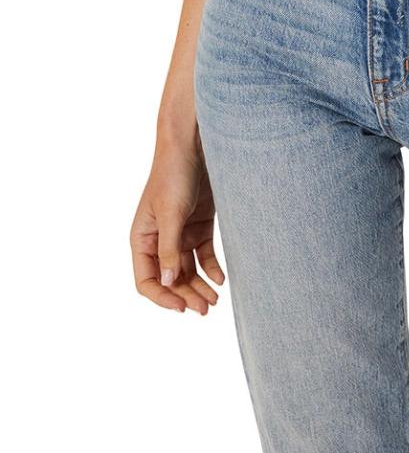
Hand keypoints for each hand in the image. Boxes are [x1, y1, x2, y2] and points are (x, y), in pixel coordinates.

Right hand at [131, 129, 224, 314]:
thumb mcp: (171, 213)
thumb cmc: (174, 174)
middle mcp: (159, 239)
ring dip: (199, 286)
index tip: (182, 307)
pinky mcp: (199, 224)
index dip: (163, 297)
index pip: (147, 279)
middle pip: (170, 278)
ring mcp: (180, 232)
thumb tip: (169, 283)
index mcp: (142, 238)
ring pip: (188, 270)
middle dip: (185, 295)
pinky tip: (221, 278)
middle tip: (205, 309)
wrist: (194, 144)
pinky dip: (211, 268)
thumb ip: (169, 249)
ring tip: (214, 300)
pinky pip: (203, 254)